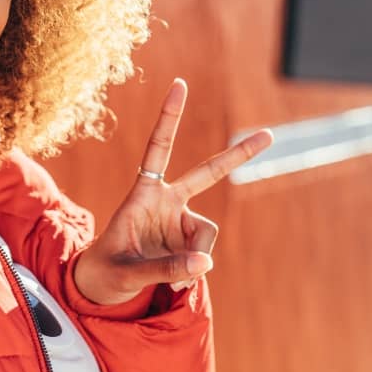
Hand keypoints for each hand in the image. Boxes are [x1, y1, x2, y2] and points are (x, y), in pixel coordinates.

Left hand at [72, 78, 272, 304]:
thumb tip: (205, 265)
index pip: (158, 148)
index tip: (180, 84)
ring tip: (174, 283)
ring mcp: (179, 221)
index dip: (169, 117)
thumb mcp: (128, 273)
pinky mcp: (187, 241)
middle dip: (238, 156)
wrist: (102, 286)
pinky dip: (195, 271)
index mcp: (143, 194)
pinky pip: (203, 254)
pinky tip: (177, 284)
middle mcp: (166, 201)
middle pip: (207, 173)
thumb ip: (164, 268)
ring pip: (206, 235)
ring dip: (196, 259)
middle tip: (269, 135)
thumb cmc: (106, 272)